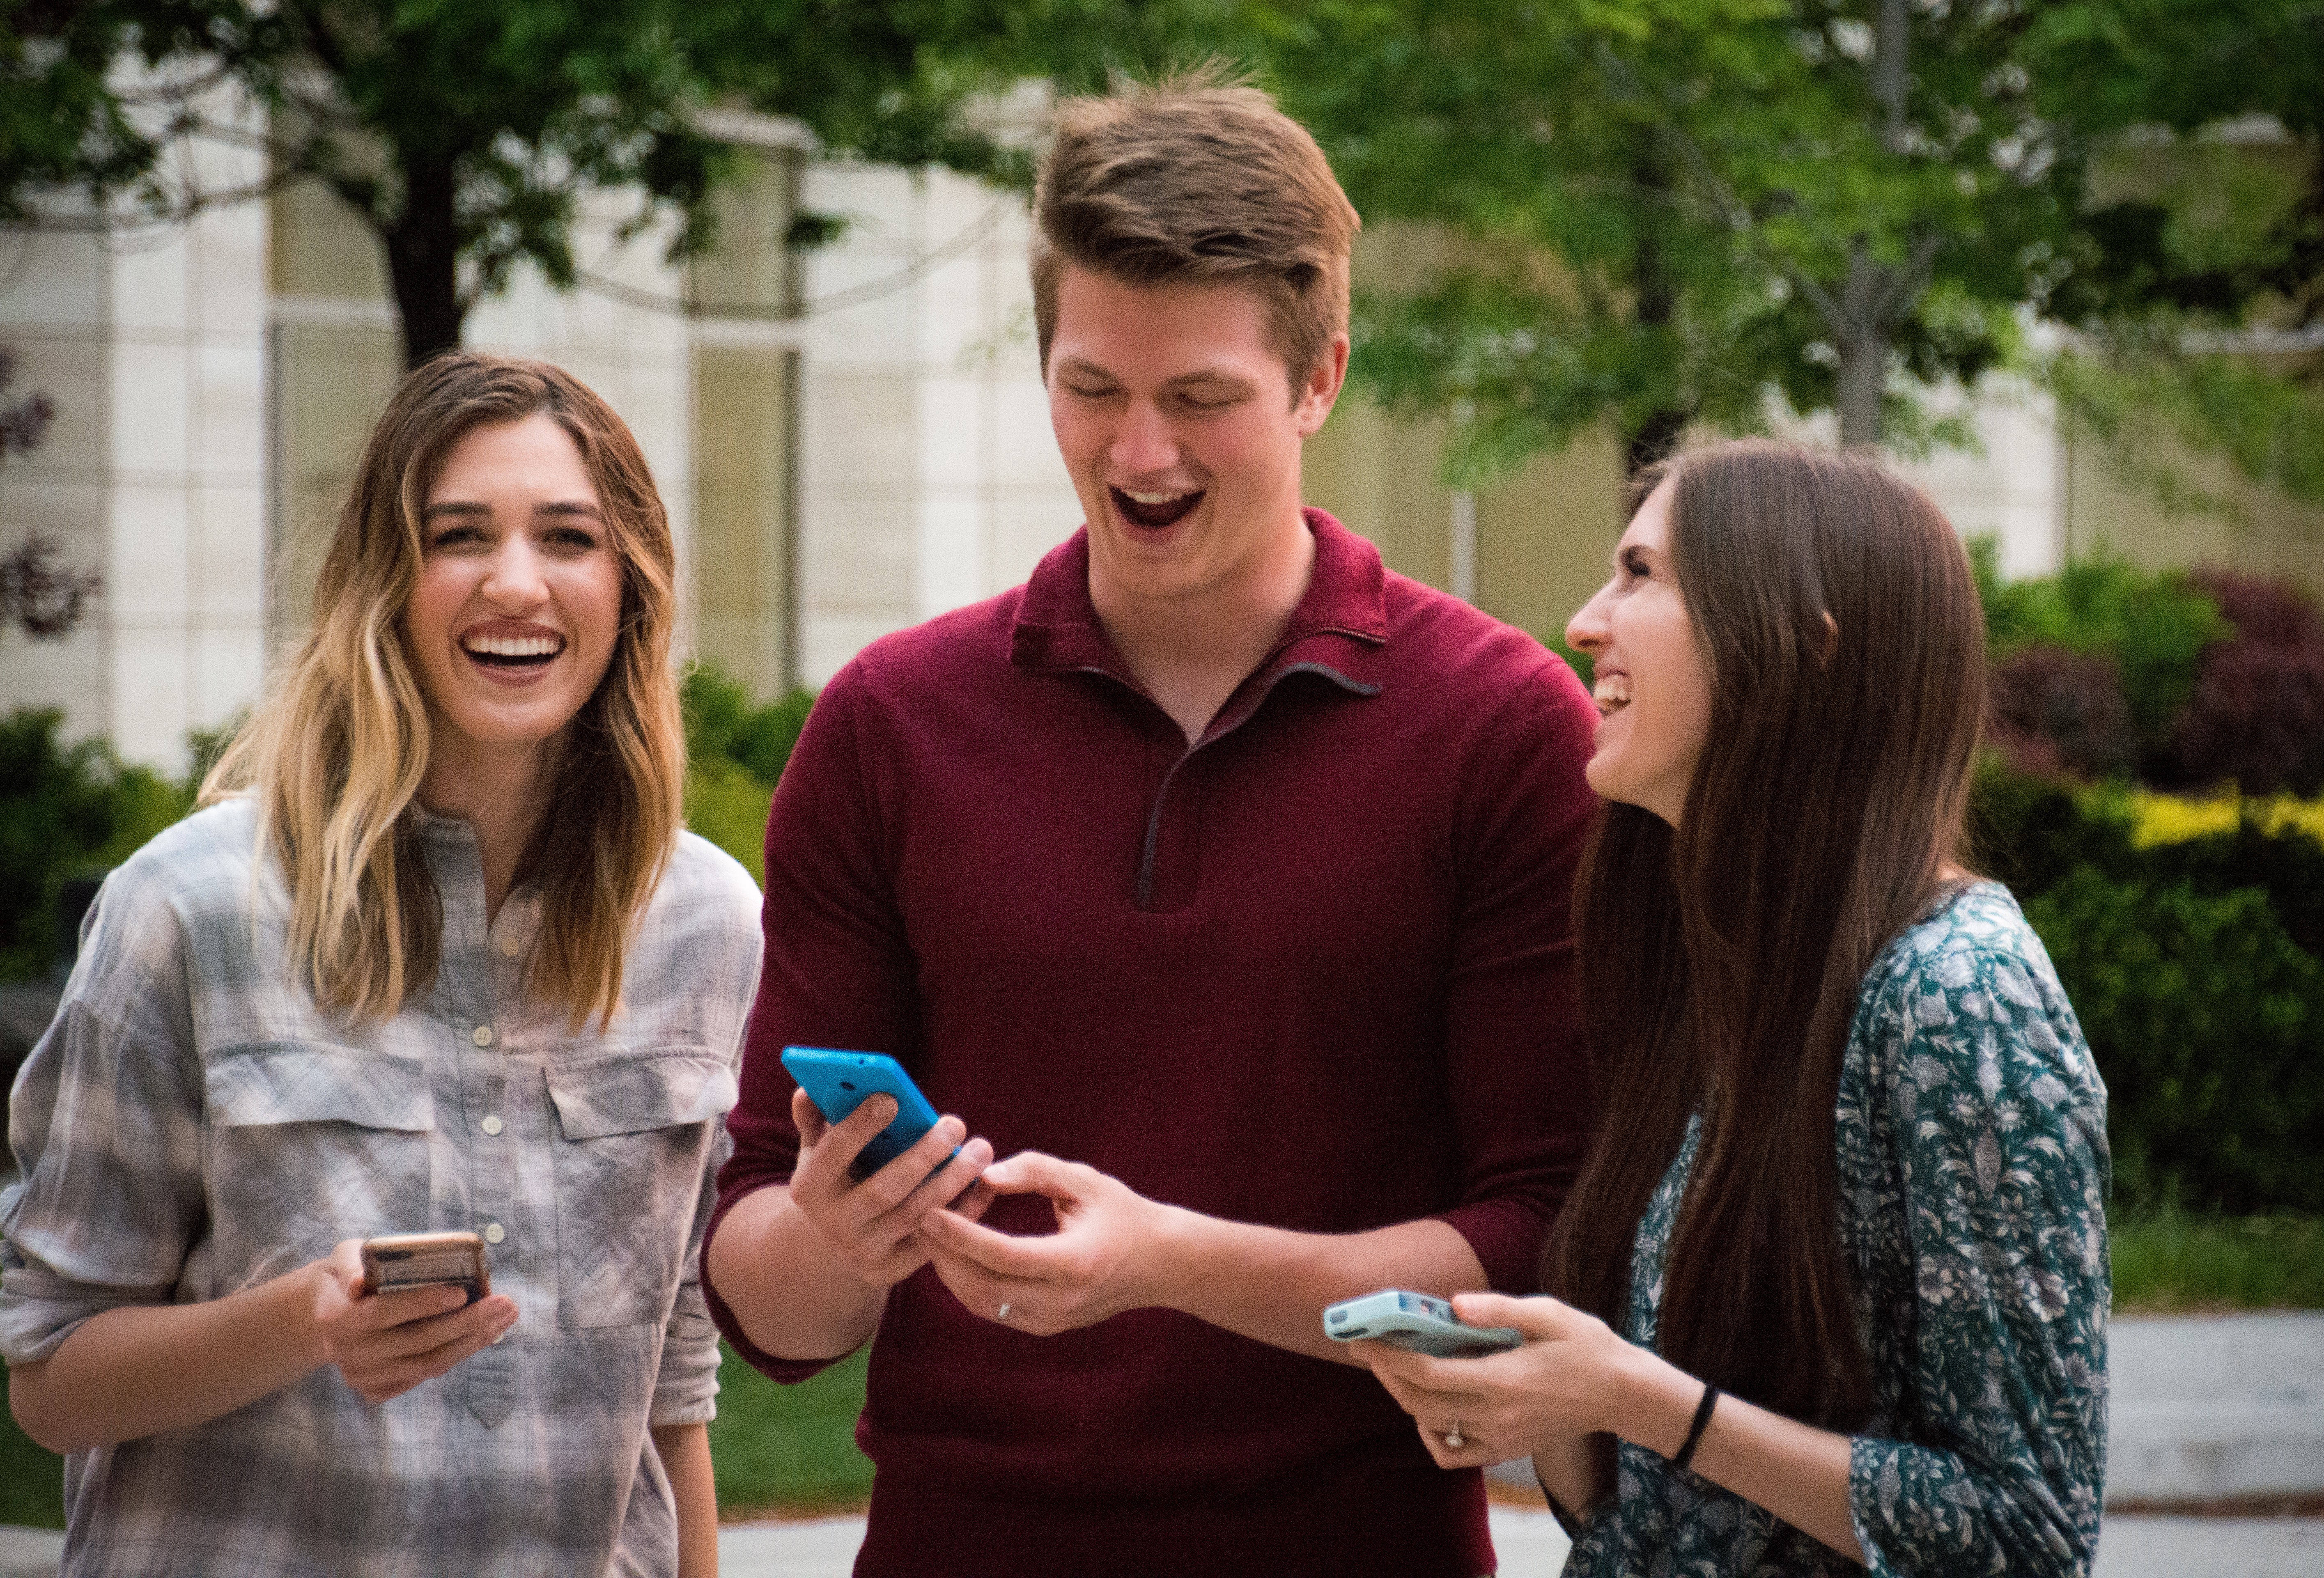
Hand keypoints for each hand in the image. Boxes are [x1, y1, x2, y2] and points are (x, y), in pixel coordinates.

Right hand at [310, 1239, 518, 1403]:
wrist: (320, 1315)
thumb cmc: (346, 1274)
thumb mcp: (343, 1257)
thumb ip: (352, 1264)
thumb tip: (360, 1282)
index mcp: (337, 1317)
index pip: (384, 1312)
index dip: (423, 1303)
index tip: (462, 1292)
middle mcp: (347, 1353)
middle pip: (416, 1342)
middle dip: (467, 1323)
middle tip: (506, 1304)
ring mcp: (361, 1376)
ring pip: (427, 1365)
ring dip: (472, 1342)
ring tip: (505, 1319)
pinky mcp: (373, 1390)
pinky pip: (422, 1376)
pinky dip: (455, 1356)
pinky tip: (482, 1336)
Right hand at [786, 1086, 995, 1289]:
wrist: (836, 1242)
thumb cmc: (837, 1177)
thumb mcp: (818, 1150)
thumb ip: (814, 1118)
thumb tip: (807, 1090)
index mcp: (809, 1188)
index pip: (833, 1154)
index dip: (860, 1127)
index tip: (892, 1098)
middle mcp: (833, 1224)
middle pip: (884, 1189)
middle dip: (923, 1155)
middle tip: (955, 1124)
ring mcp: (863, 1251)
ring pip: (916, 1215)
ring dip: (953, 1181)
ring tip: (980, 1150)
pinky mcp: (891, 1270)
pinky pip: (935, 1242)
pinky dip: (964, 1213)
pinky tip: (984, 1185)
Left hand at [916, 1151, 1168, 1333]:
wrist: (1161, 1263)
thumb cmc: (1122, 1213)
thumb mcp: (1084, 1181)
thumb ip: (1034, 1171)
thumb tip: (985, 1175)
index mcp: (1074, 1263)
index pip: (1002, 1255)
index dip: (960, 1236)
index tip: (929, 1212)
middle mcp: (1062, 1301)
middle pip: (983, 1287)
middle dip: (944, 1256)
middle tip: (919, 1221)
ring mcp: (1054, 1320)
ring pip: (983, 1305)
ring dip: (951, 1273)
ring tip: (933, 1238)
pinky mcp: (1047, 1327)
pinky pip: (995, 1311)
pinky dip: (970, 1286)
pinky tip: (957, 1258)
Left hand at [1356, 1291, 1640, 1468]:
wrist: (1623, 1393)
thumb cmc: (1587, 1346)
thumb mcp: (1548, 1314)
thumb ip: (1498, 1309)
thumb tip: (1452, 1303)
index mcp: (1503, 1380)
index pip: (1428, 1373)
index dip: (1389, 1357)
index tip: (1363, 1338)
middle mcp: (1497, 1416)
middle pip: (1421, 1402)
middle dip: (1387, 1374)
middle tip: (1368, 1347)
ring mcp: (1501, 1438)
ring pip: (1433, 1426)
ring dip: (1406, 1398)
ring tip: (1394, 1368)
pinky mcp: (1507, 1450)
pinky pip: (1455, 1454)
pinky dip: (1432, 1435)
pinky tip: (1430, 1409)